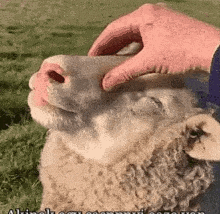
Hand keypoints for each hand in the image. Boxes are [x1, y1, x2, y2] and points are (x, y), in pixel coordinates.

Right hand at [88, 3, 219, 90]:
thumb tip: (106, 83)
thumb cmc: (181, 51)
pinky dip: (135, 52)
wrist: (212, 51)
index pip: (113, 30)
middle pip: (123, 32)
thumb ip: (125, 72)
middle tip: (98, 63)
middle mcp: (150, 15)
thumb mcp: (149, 62)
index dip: (99, 45)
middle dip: (110, 48)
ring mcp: (160, 23)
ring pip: (134, 37)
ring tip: (112, 65)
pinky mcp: (167, 32)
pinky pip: (144, 41)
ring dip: (122, 51)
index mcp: (143, 16)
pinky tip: (131, 62)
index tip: (90, 58)